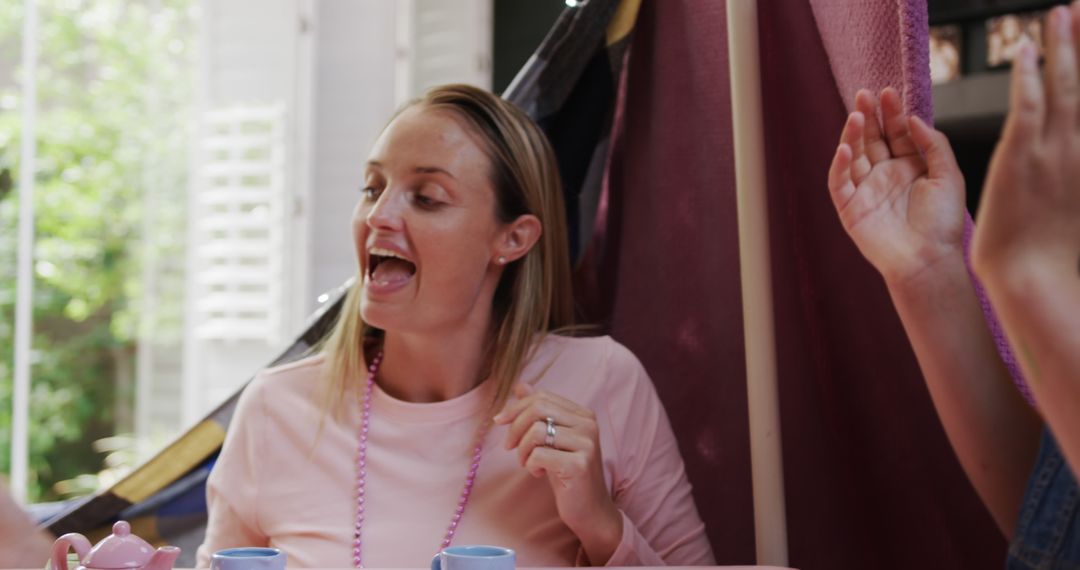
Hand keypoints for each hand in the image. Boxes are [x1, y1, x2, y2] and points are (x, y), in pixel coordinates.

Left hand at [493, 384, 621, 563]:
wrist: (589, 509)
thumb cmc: (568, 473)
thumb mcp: (552, 439)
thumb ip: (540, 412)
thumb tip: (521, 386)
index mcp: (583, 414)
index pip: (542, 397)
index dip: (516, 407)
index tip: (499, 421)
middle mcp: (588, 425)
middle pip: (538, 409)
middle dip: (515, 427)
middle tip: (509, 447)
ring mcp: (586, 444)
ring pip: (536, 431)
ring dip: (522, 450)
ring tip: (527, 463)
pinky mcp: (579, 465)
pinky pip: (539, 455)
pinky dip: (530, 465)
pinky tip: (539, 474)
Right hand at [827, 88, 967, 286]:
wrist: (929, 260)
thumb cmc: (943, 224)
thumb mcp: (948, 176)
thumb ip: (934, 144)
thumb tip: (913, 119)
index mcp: (908, 167)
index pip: (895, 133)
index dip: (892, 113)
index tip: (889, 92)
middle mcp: (885, 176)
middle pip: (871, 139)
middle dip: (867, 116)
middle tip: (864, 94)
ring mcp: (866, 191)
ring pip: (853, 155)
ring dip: (851, 135)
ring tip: (855, 114)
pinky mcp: (850, 208)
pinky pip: (840, 183)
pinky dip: (839, 166)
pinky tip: (845, 149)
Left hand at [972, 4, 1079, 286]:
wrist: (1041, 285)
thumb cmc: (1063, 260)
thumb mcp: (1071, 207)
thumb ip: (1072, 171)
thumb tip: (1068, 157)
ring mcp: (1058, 150)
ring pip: (1065, 85)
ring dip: (1064, 46)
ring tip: (1062, 13)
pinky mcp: (1023, 157)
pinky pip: (1028, 105)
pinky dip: (1029, 74)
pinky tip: (1025, 48)